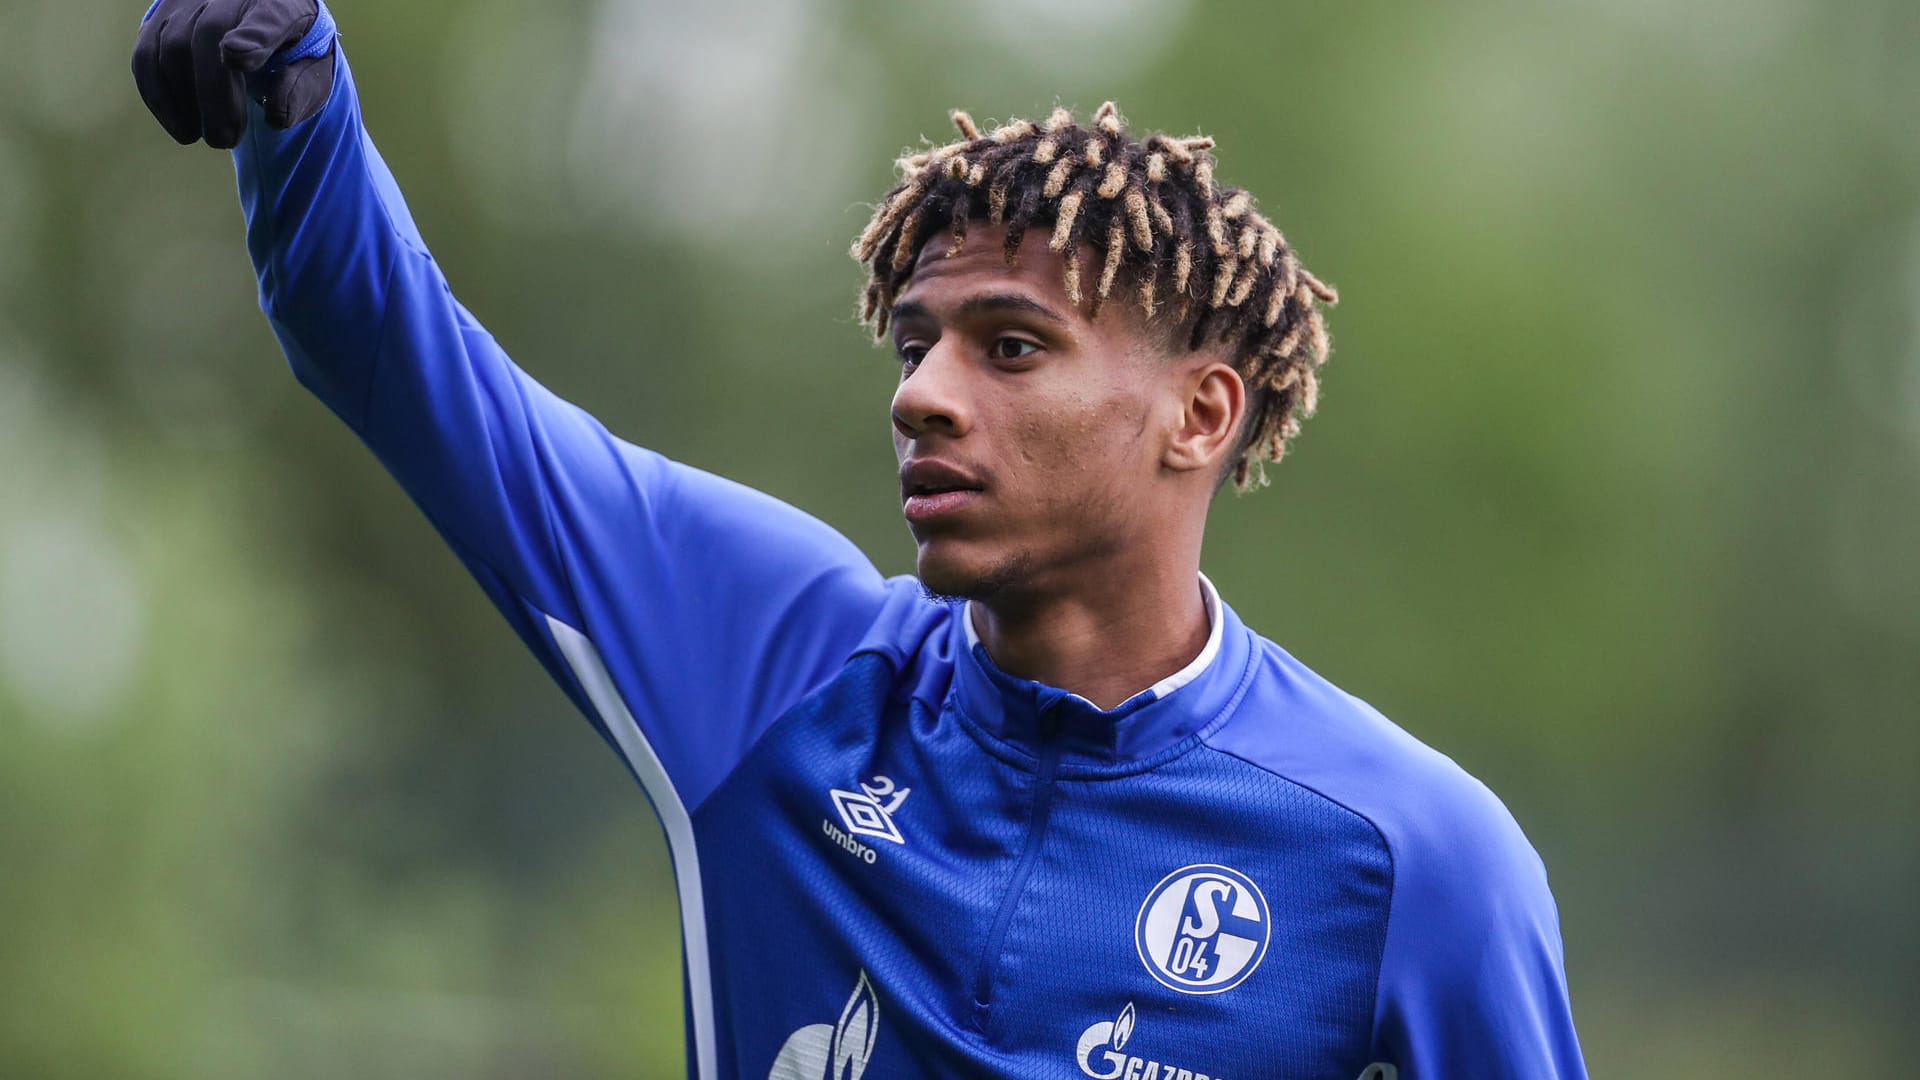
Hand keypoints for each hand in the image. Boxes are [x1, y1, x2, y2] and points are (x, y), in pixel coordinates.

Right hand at [131, 0, 337, 148]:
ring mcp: (189, 2)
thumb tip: (274, 117)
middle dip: (212, 94)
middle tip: (224, 141)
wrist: (263, 22)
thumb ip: (301, 88)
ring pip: (171, 44)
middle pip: (209, 33)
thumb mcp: (313, 70)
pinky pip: (146, 55)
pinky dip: (158, 96)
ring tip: (198, 137)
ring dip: (181, 100)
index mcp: (278, 4)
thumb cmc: (293, 51)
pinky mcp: (160, 18)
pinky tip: (180, 126)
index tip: (237, 58)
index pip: (268, 15)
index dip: (254, 36)